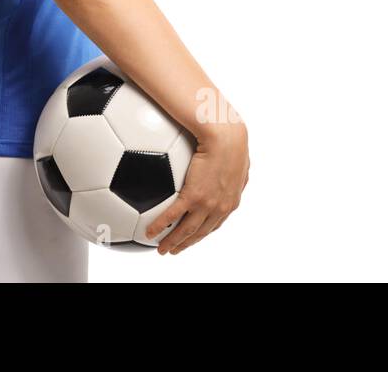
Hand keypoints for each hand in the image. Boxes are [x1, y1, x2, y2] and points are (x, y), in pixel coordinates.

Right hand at [146, 121, 248, 255]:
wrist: (224, 137)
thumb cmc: (231, 140)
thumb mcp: (239, 160)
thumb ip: (233, 170)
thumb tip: (230, 166)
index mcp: (229, 201)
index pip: (214, 224)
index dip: (201, 234)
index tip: (191, 238)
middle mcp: (219, 207)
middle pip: (200, 233)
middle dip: (186, 243)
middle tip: (173, 250)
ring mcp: (207, 204)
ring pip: (186, 231)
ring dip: (172, 242)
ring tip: (161, 249)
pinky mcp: (193, 196)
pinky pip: (172, 216)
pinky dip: (160, 226)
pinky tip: (149, 232)